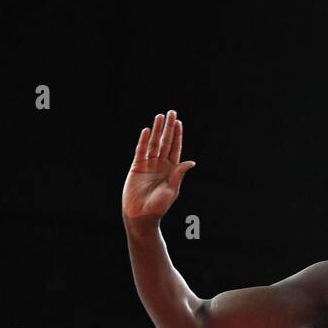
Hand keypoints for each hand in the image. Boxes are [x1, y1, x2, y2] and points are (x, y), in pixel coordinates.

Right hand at [122, 110, 195, 225]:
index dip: (178, 135)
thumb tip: (191, 161)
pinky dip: (143, 141)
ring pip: (153, 143)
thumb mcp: (172, 189)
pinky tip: (147, 130)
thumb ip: (179, 174)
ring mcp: (148, 165)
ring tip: (159, 116)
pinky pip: (140, 151)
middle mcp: (161, 164)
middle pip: (165, 142)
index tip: (179, 122)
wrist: (141, 216)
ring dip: (157, 130)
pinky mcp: (136, 168)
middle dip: (168, 127)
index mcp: (172, 169)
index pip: (175, 148)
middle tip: (171, 112)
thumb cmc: (159, 206)